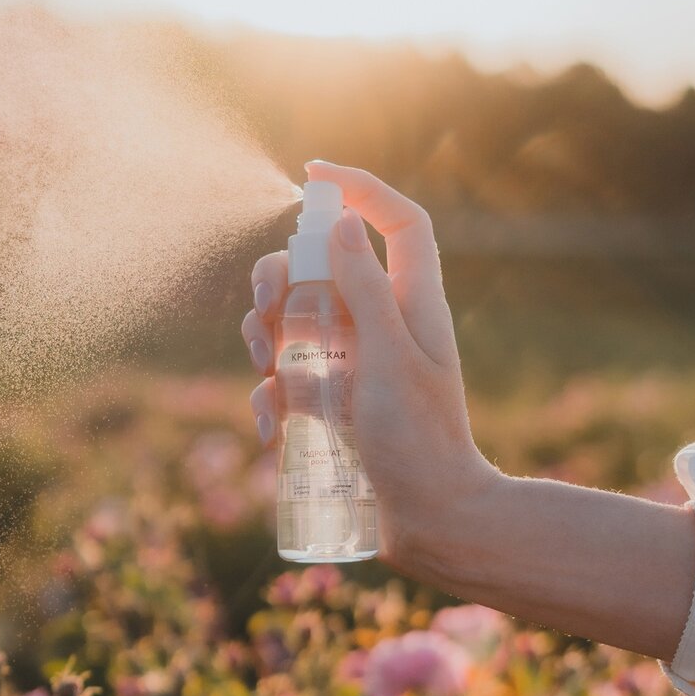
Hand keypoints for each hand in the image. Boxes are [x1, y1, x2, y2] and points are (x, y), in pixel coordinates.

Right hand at [242, 161, 500, 574]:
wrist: (431, 522)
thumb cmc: (419, 441)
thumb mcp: (389, 360)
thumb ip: (366, 291)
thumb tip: (338, 222)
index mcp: (411, 303)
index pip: (397, 221)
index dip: (361, 187)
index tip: (310, 173)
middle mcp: (381, 326)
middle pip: (320, 268)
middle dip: (280, 279)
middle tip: (266, 310)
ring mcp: (354, 366)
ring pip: (292, 323)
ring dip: (263, 339)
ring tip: (269, 377)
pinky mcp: (333, 405)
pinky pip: (287, 381)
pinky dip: (269, 397)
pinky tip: (271, 430)